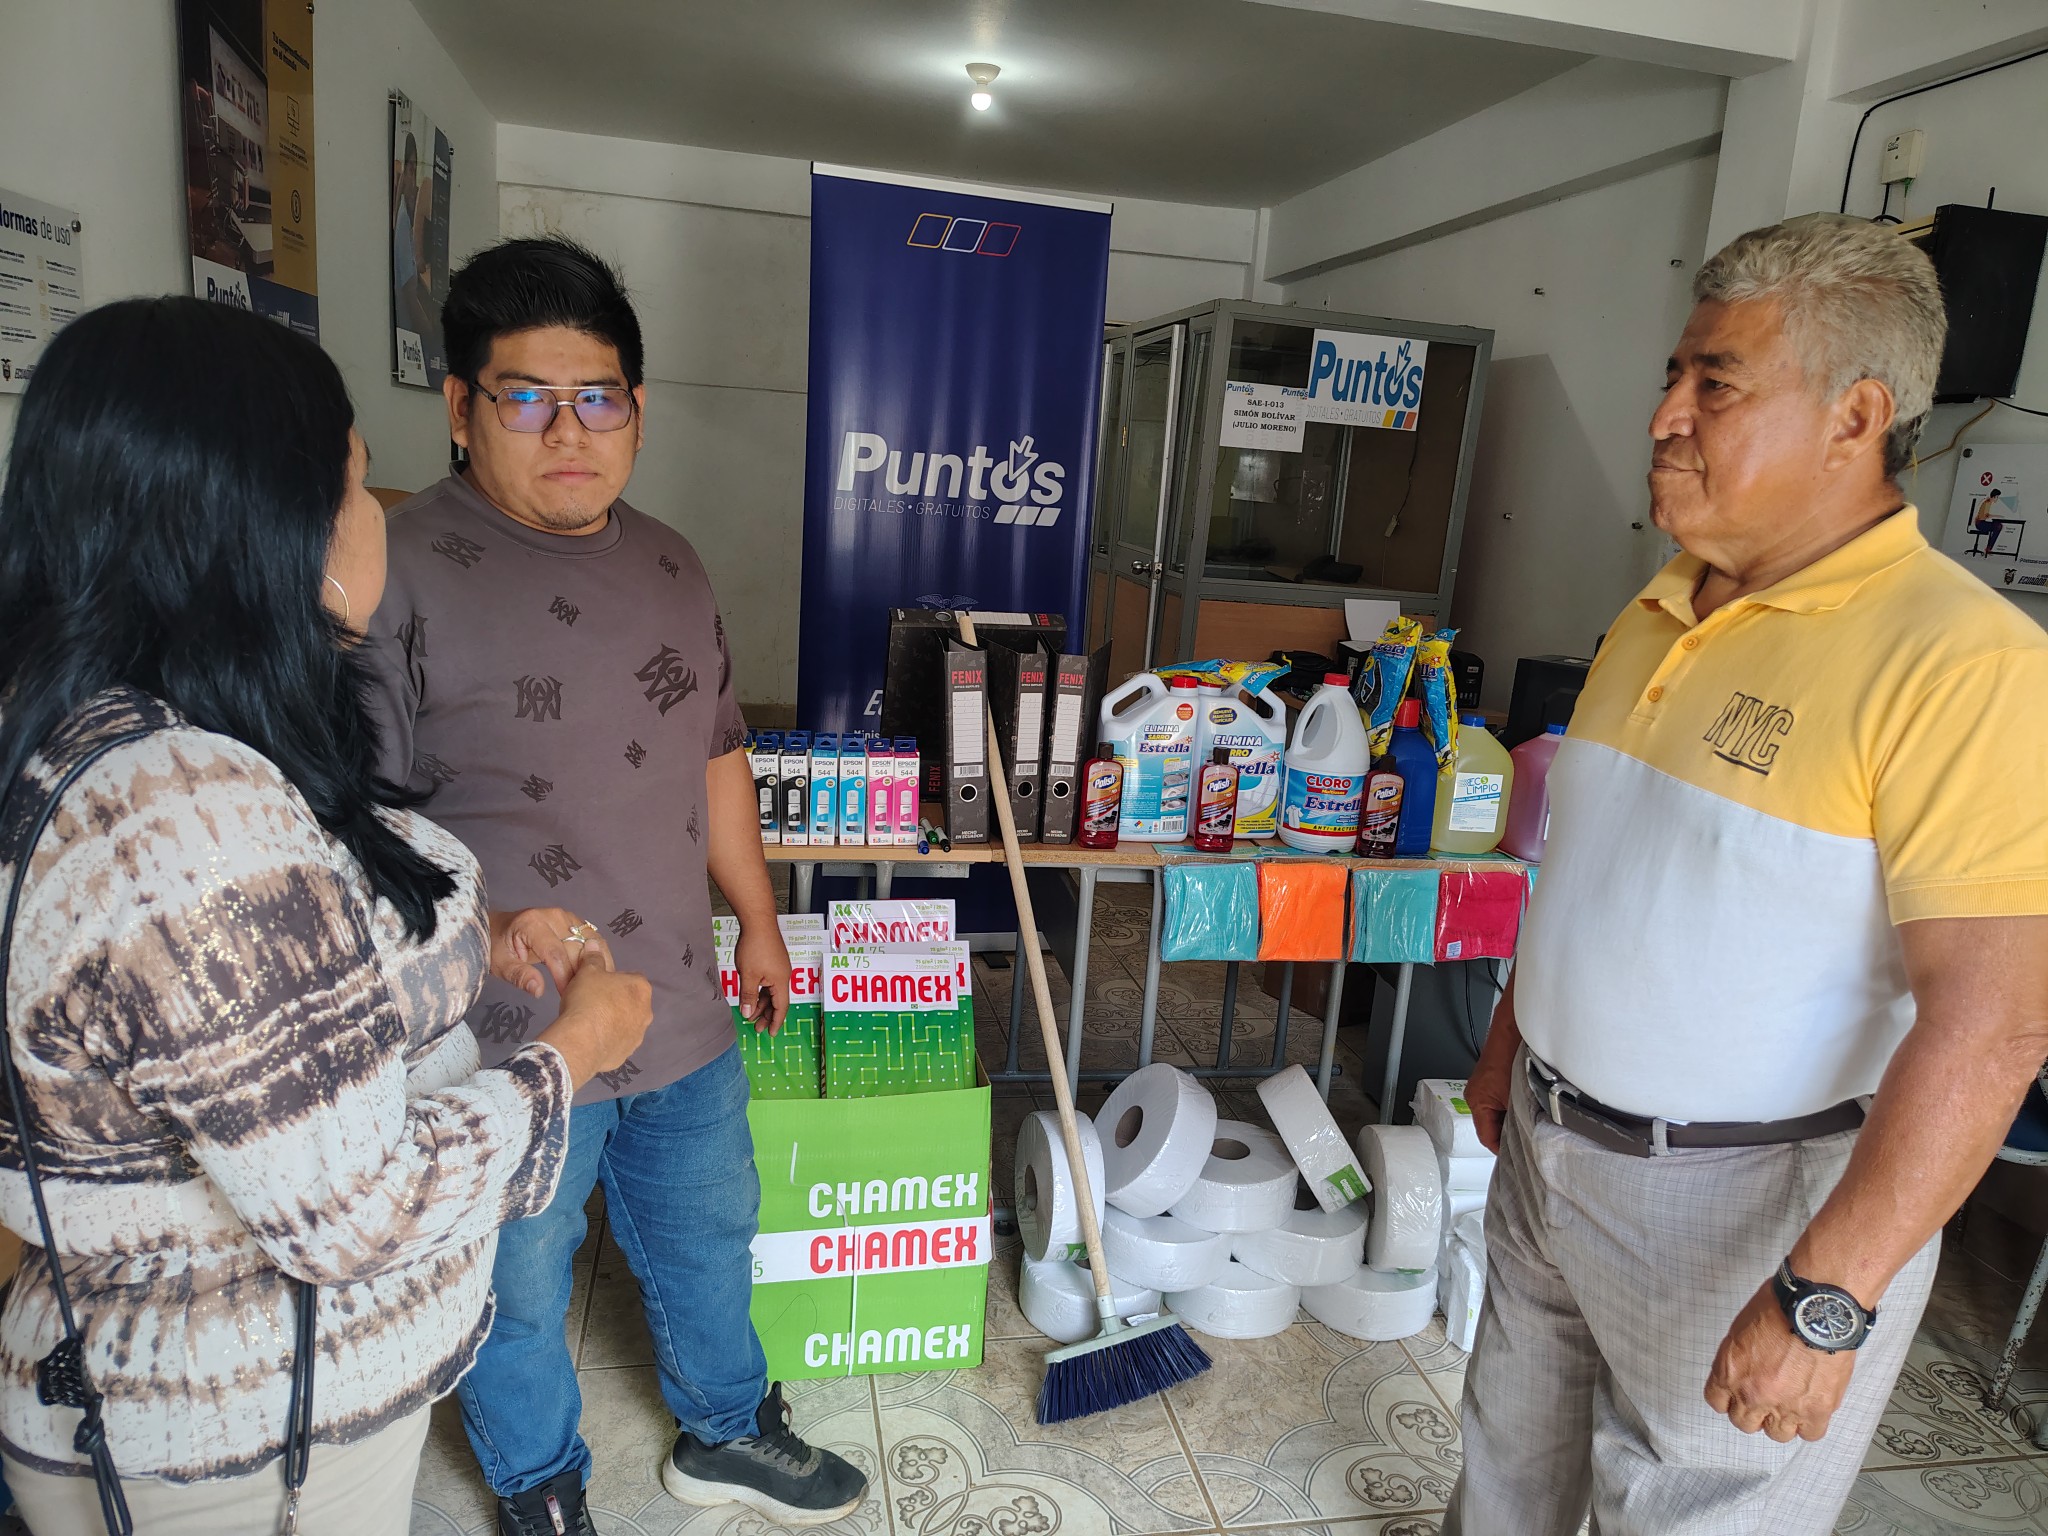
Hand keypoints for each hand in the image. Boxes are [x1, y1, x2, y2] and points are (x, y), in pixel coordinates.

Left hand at [491, 908, 613, 998]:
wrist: (498, 927)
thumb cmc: (497, 947)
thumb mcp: (501, 964)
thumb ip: (520, 976)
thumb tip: (539, 991)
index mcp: (533, 923)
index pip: (555, 952)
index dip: (564, 976)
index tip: (567, 995)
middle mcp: (554, 915)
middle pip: (577, 947)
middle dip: (581, 972)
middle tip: (582, 995)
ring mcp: (567, 917)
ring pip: (591, 942)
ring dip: (596, 963)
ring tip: (595, 986)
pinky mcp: (575, 921)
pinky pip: (592, 939)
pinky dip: (597, 955)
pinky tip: (597, 973)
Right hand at [536, 962, 652, 1089]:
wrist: (581, 1040)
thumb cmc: (588, 999)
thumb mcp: (587, 972)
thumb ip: (593, 958)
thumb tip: (593, 944)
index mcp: (641, 988)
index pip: (631, 978)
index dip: (614, 980)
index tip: (598, 985)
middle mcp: (646, 1012)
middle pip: (631, 1002)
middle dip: (616, 1002)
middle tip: (594, 1003)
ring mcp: (638, 1035)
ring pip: (627, 1024)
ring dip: (614, 1022)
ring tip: (591, 1022)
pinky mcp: (627, 1053)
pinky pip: (618, 1043)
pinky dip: (609, 1040)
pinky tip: (592, 1038)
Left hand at [733, 924, 790, 1035]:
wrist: (758, 922)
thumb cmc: (754, 947)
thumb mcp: (748, 976)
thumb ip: (748, 996)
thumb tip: (748, 1014)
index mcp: (781, 981)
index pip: (781, 1007)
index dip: (775, 1022)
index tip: (770, 1034)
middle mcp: (784, 976)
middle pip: (777, 1001)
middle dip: (767, 1015)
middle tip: (756, 1028)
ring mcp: (779, 968)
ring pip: (771, 991)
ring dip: (762, 1003)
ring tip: (751, 1014)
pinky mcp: (774, 961)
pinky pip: (769, 982)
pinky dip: (761, 992)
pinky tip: (752, 995)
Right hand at [1465, 1035, 1516, 1154]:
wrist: (1514, 1029)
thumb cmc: (1510, 1055)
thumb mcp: (1517, 1097)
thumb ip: (1518, 1120)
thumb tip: (1528, 1139)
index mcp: (1477, 1102)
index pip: (1487, 1138)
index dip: (1502, 1150)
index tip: (1517, 1158)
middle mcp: (1476, 1096)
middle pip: (1491, 1127)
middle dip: (1507, 1135)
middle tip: (1526, 1144)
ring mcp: (1483, 1088)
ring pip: (1496, 1115)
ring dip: (1510, 1120)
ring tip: (1528, 1124)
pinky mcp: (1492, 1082)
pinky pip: (1500, 1103)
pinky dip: (1511, 1107)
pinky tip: (1526, 1107)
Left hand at [1704, 1280, 1856, 1441]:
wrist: (1815, 1307)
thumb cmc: (1779, 1307)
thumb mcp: (1740, 1329)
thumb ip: (1737, 1359)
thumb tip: (1742, 1373)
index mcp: (1729, 1372)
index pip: (1717, 1402)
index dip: (1729, 1399)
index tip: (1737, 1396)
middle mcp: (1753, 1394)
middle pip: (1744, 1422)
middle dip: (1753, 1412)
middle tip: (1765, 1400)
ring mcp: (1785, 1405)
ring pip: (1777, 1434)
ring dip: (1781, 1421)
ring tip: (1789, 1405)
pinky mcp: (1817, 1409)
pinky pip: (1810, 1433)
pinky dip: (1810, 1424)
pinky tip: (1810, 1410)